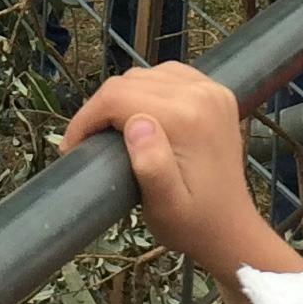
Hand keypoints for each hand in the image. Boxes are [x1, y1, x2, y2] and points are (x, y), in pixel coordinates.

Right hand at [66, 64, 273, 276]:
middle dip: (100, 108)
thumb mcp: (165, 206)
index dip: (87, 118)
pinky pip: (169, 76)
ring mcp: (211, 90)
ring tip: (110, 130)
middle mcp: (201, 94)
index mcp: (187, 118)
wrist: (230, 228)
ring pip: (146, 75)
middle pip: (130, 81)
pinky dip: (147, 90)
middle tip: (88, 143)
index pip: (118, 96)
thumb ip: (151, 166)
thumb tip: (134, 124)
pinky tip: (141, 114)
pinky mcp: (215, 92)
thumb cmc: (192, 224)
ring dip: (123, 97)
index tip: (72, 148)